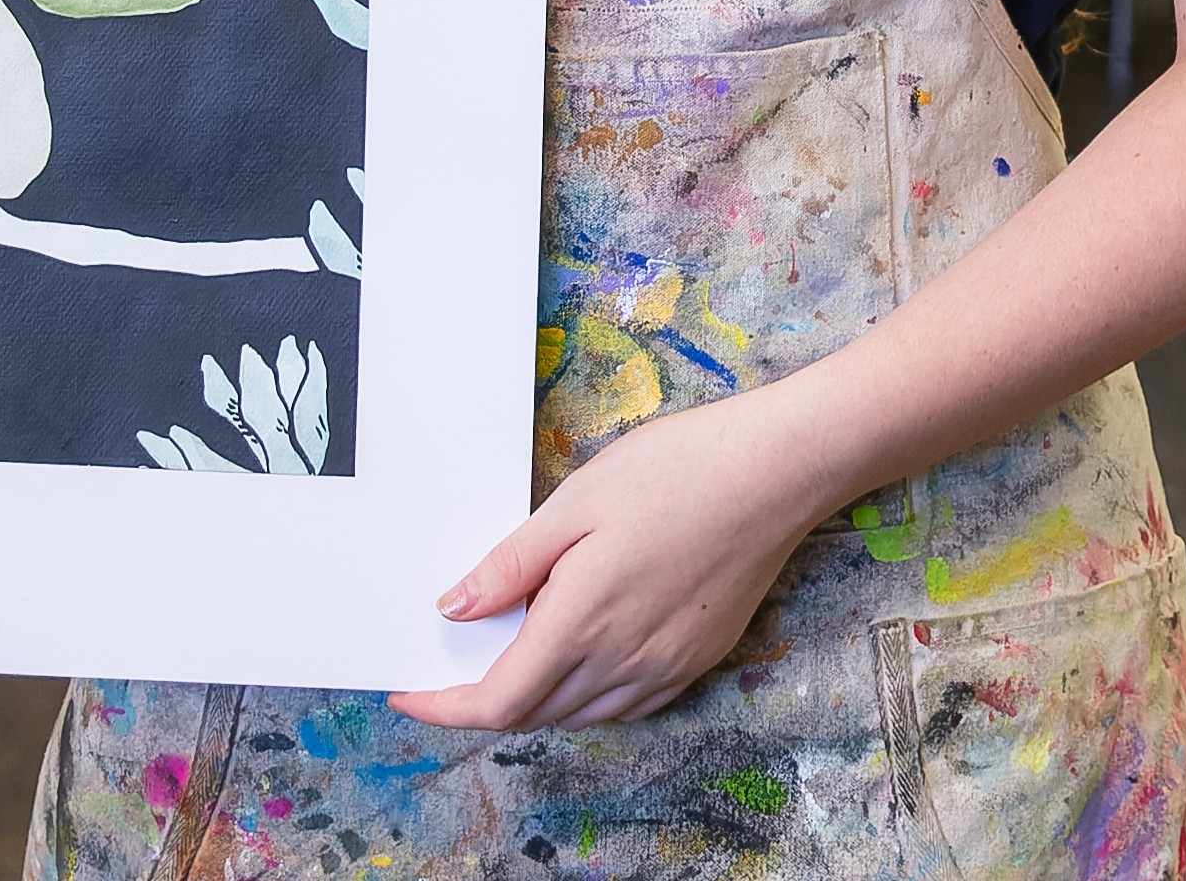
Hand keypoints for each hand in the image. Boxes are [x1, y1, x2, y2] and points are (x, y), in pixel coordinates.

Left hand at [387, 390, 841, 732]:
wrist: (775, 471)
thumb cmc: (675, 472)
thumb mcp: (573, 504)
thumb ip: (509, 566)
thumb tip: (454, 610)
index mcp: (579, 626)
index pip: (496, 703)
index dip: (445, 707)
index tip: (410, 693)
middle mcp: (621, 662)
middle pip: (534, 713)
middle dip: (485, 699)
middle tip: (455, 658)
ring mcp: (665, 667)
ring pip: (581, 712)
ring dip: (536, 696)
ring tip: (514, 646)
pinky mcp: (698, 659)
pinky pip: (625, 702)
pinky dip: (586, 693)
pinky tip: (582, 649)